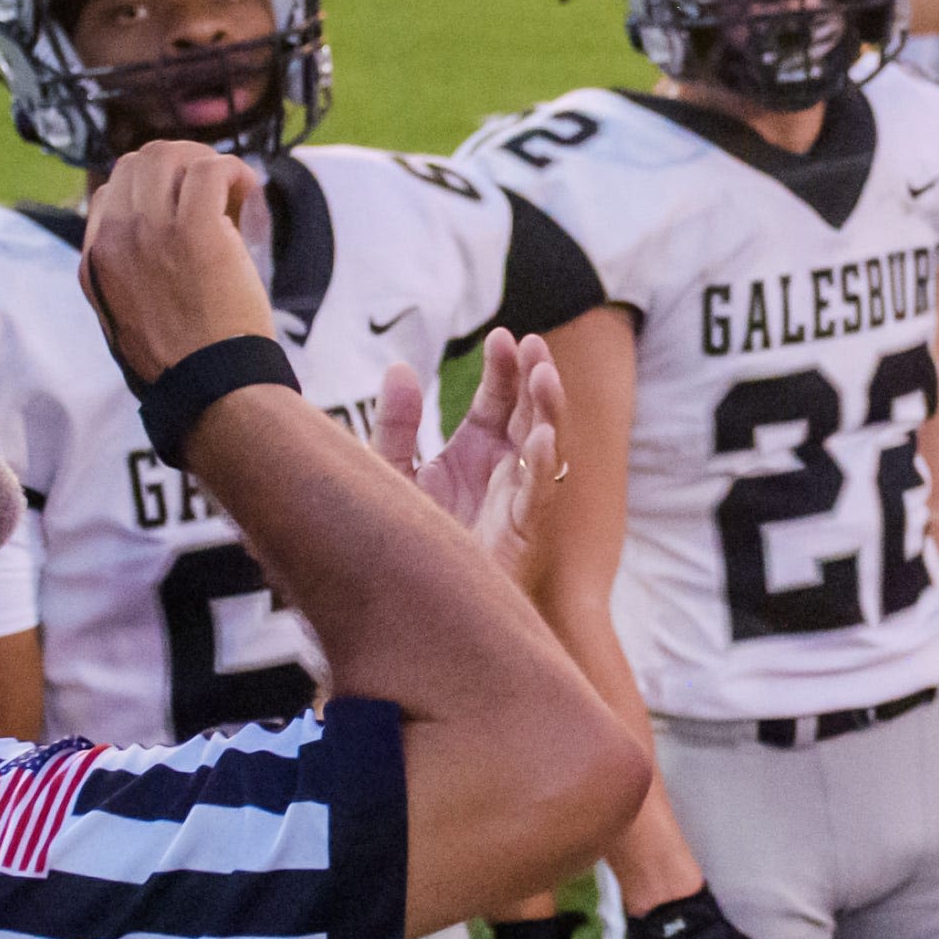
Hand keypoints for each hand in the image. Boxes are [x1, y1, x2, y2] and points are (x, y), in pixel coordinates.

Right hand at [78, 139, 285, 390]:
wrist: (209, 390)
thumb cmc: (183, 362)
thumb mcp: (130, 317)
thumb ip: (132, 274)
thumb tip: (164, 230)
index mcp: (94, 261)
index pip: (111, 190)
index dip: (152, 184)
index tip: (185, 201)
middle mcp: (115, 239)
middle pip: (139, 162)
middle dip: (180, 163)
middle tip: (213, 186)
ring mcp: (152, 232)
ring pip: (172, 156)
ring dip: (207, 163)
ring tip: (233, 188)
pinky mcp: (197, 231)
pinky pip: (210, 170)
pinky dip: (233, 170)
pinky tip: (248, 188)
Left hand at [392, 328, 564, 576]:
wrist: (401, 601)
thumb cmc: (401, 540)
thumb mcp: (388, 470)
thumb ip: (395, 424)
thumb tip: (402, 369)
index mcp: (473, 452)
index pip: (499, 400)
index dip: (505, 369)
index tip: (503, 336)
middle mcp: (500, 470)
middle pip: (529, 414)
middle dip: (535, 379)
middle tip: (533, 345)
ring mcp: (514, 499)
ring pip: (546, 447)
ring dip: (550, 412)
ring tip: (545, 376)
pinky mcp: (519, 533)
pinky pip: (538, 496)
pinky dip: (540, 467)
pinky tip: (537, 438)